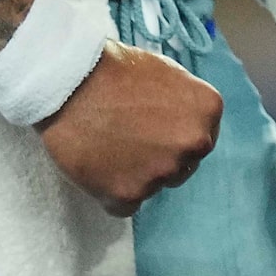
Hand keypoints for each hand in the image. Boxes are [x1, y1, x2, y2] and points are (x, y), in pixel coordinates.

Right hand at [40, 42, 224, 216]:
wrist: (68, 80)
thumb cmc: (113, 70)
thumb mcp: (167, 72)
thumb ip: (185, 105)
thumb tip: (186, 125)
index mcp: (207, 109)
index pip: (200, 139)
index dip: (172, 137)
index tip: (150, 130)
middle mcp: (194, 143)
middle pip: (182, 166)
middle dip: (159, 158)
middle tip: (127, 139)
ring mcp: (162, 171)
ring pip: (154, 186)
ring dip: (134, 175)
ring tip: (107, 146)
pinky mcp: (129, 193)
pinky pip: (125, 205)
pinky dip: (110, 192)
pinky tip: (96, 166)